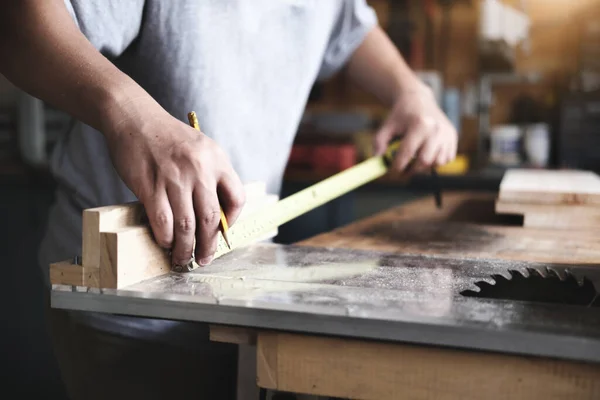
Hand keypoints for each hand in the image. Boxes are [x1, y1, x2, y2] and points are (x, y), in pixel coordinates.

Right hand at [105, 101, 244, 267]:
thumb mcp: (201, 148)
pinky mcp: (150, 186)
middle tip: (204, 259)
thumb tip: (216, 214)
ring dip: (185, 248)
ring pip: (186, 225)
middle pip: (211, 218)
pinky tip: (165, 242)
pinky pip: (163, 221)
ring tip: (182, 257)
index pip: (237, 197)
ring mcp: (175, 178)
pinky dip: (165, 237)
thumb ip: (211, 176)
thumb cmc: (167, 137)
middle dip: (208, 245)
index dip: (232, 221)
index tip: (222, 232)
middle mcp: (200, 169)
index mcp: (217, 159)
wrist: (134, 117)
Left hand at [373, 81, 457, 172]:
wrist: (418, 99)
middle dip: (412, 170)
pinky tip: (426, 153)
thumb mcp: (387, 126)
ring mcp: (446, 132)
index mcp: (419, 124)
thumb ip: (379, 143)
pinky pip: (447, 158)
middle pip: (424, 161)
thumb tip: (378, 161)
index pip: (408, 152)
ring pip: (437, 162)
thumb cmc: (401, 115)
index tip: (392, 171)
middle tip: (403, 171)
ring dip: (425, 166)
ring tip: (415, 160)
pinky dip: (436, 161)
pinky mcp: (453, 136)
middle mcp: (436, 128)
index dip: (398, 166)